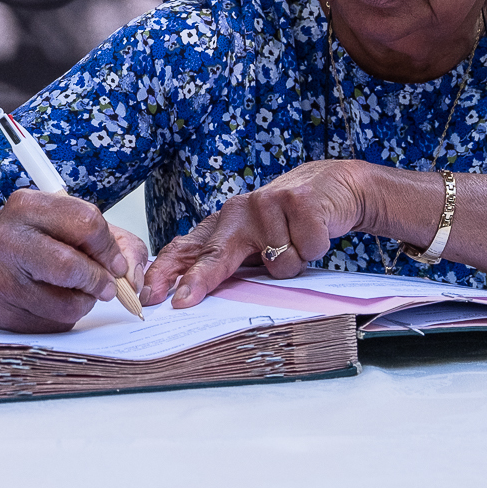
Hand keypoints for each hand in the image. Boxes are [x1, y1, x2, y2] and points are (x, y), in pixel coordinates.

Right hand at [0, 188, 142, 333]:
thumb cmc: (30, 241)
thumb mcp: (66, 223)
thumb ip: (113, 241)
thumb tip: (134, 277)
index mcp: (26, 206)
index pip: (86, 222)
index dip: (109, 248)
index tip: (115, 262)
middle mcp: (6, 240)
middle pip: (71, 265)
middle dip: (99, 280)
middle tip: (107, 286)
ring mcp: (0, 279)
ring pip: (66, 303)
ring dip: (84, 302)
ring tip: (76, 291)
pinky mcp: (2, 313)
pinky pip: (53, 324)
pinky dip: (65, 317)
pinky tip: (52, 302)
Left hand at [141, 160, 368, 308]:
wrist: (334, 187)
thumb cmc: (289, 221)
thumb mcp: (255, 241)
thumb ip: (229, 262)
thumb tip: (192, 297)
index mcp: (222, 224)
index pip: (187, 250)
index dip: (167, 273)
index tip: (152, 295)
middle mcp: (238, 211)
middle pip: (215, 253)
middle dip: (198, 279)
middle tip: (182, 301)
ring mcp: (267, 203)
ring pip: (278, 264)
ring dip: (294, 263)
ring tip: (298, 242)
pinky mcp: (298, 201)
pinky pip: (306, 250)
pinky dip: (315, 248)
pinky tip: (314, 230)